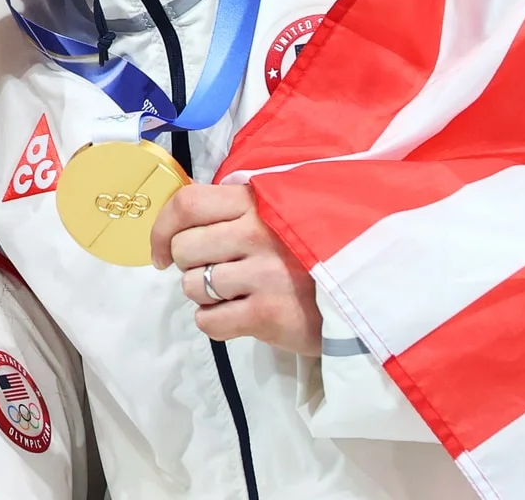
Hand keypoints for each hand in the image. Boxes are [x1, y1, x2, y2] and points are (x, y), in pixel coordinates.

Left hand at [150, 183, 321, 356]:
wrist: (364, 295)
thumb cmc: (312, 250)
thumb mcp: (280, 211)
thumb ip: (236, 207)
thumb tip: (178, 214)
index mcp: (258, 201)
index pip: (187, 204)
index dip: (162, 228)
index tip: (160, 252)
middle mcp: (258, 233)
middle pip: (183, 248)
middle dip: (189, 265)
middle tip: (215, 271)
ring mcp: (264, 274)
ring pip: (192, 286)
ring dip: (205, 295)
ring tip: (236, 293)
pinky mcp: (268, 315)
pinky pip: (209, 321)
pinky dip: (215, 322)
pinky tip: (240, 315)